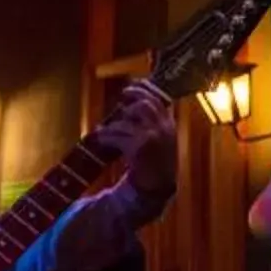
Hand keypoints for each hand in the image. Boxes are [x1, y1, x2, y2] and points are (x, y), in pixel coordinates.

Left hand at [98, 81, 178, 200]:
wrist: (156, 186)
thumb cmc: (155, 162)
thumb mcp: (161, 139)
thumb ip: (153, 123)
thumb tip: (132, 105)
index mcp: (169, 125)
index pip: (158, 100)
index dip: (144, 89)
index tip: (132, 85)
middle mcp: (163, 128)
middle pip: (144, 104)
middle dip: (131, 98)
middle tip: (120, 100)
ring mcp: (151, 137)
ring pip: (127, 120)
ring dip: (113, 124)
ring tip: (106, 131)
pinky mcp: (138, 147)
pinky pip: (117, 135)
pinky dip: (106, 136)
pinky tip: (101, 139)